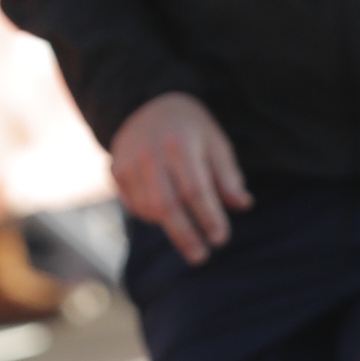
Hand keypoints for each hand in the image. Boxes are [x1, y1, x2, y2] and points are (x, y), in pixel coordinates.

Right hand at [110, 93, 248, 262]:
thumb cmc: (190, 129)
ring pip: (149, 209)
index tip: (221, 239)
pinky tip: (167, 218)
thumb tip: (243, 205)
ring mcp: (128, 163)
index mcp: (180, 143)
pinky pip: (134, 206)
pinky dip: (152, 217)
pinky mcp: (116, 172)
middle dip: (185, 235)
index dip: (209, 217)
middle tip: (201, 257)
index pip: (195, 189)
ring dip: (170, 228)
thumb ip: (228, 175)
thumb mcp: (216, 143)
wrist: (146, 104)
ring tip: (189, 236)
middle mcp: (149, 153)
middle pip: (166, 205)